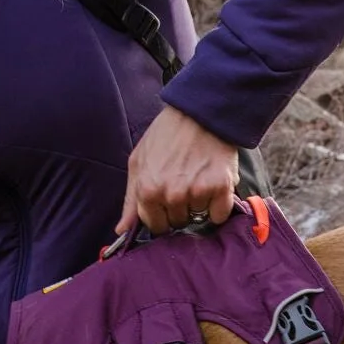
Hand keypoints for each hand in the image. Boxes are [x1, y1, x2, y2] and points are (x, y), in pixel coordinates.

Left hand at [119, 105, 239, 234]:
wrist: (199, 112)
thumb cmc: (166, 134)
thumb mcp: (138, 162)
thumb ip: (130, 200)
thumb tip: (122, 230)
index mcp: (148, 191)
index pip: (155, 226)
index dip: (161, 215)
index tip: (166, 202)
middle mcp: (171, 195)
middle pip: (178, 223)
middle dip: (179, 209)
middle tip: (184, 184)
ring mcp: (196, 192)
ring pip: (198, 217)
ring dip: (198, 204)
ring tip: (197, 179)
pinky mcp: (220, 188)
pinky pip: (219, 214)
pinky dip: (218, 205)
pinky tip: (213, 185)